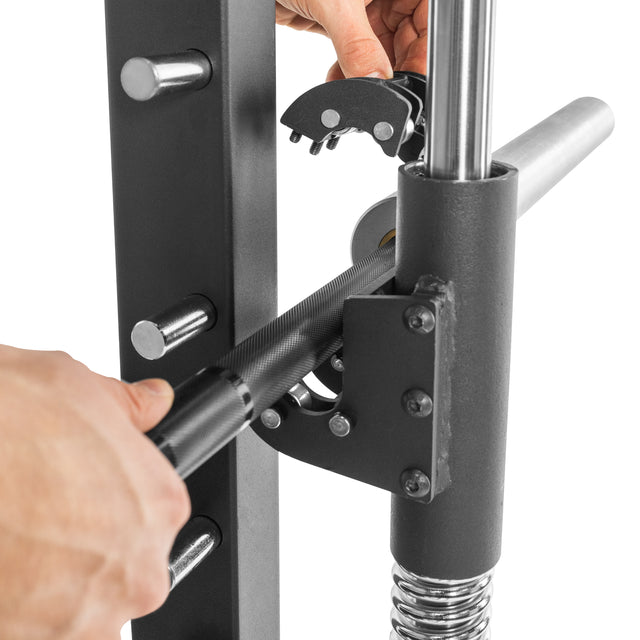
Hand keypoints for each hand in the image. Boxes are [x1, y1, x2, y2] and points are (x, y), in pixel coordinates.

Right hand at [0, 346, 189, 639]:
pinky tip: (7, 567)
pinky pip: (39, 632)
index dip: (118, 499)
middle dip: (90, 547)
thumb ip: (130, 407)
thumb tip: (154, 401)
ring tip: (18, 540)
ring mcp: (84, 618)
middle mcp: (136, 570)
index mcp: (159, 506)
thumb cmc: (4, 422)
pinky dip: (21, 610)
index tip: (88, 492)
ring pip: (81, 609)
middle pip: (124, 567)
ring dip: (55, 584)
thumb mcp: (81, 388)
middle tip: (46, 516)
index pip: (155, 512)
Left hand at [276, 0, 427, 79]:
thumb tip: (375, 81)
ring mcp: (362, 5)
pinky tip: (340, 81)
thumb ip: (357, 44)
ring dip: (369, 76)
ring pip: (381, 50)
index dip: (423, 52)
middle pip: (408, 38)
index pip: (427, 18)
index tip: (411, 82)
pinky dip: (349, 72)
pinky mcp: (338, 19)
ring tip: (357, 88)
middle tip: (381, 93)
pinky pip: (355, 52)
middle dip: (393, 69)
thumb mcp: (334, 1)